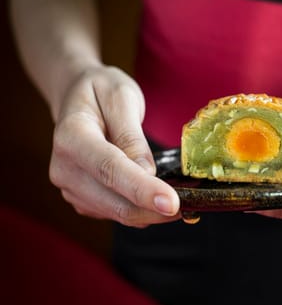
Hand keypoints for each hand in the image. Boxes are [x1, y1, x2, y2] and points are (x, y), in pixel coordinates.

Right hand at [49, 65, 179, 226]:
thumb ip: (133, 137)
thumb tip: (147, 173)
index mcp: (71, 136)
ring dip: (151, 212)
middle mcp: (64, 168)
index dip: (142, 190)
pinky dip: (141, 210)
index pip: (110, 169)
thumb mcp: (122, 98)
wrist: (76, 98)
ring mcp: (70, 187)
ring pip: (118, 213)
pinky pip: (116, 213)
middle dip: (155, 209)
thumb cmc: (101, 91)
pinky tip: (157, 196)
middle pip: (115, 201)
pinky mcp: (82, 199)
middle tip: (193, 203)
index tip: (172, 204)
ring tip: (180, 197)